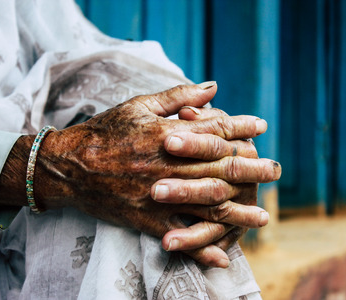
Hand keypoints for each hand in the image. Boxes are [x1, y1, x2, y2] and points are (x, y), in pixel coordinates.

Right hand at [0, 82, 280, 267]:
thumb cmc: (106, 130)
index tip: (261, 127)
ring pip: (205, 204)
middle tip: (276, 170)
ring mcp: (157, 194)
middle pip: (218, 166)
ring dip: (237, 211)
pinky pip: (178, 234)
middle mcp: (167, 164)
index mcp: (166, 134)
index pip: (213, 129)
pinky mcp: (145, 217)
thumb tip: (213, 88)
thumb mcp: (139, 105)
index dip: (240, 127)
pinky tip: (220, 256)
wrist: (70, 165)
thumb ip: (179, 96)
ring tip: (261, 216)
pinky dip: (199, 248)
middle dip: (251, 168)